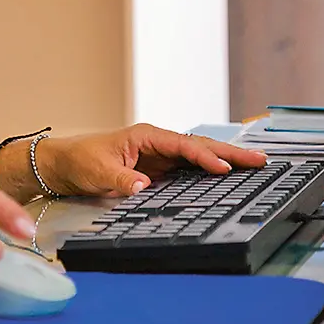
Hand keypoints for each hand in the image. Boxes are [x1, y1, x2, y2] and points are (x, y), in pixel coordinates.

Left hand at [37, 125, 266, 197]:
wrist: (63, 165)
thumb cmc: (79, 161)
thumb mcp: (98, 171)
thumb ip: (121, 178)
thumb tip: (142, 187)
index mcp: (146, 136)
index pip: (183, 145)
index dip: (205, 157)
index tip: (225, 168)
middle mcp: (158, 143)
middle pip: (199, 146)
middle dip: (229, 153)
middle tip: (260, 160)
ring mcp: (160, 157)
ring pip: (199, 157)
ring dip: (225, 161)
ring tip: (255, 166)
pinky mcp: (159, 171)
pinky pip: (189, 170)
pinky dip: (210, 172)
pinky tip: (228, 179)